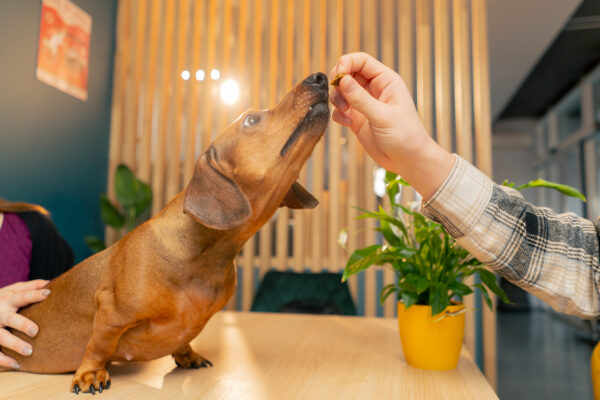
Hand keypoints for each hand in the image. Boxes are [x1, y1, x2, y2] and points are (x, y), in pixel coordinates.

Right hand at [0, 280, 49, 367]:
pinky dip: (4, 360)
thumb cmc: (3, 300)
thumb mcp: (12, 290)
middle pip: (10, 318)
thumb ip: (30, 287)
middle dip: (22, 324)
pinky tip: (17, 364)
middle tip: (35, 331)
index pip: (22, 296)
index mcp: (7, 299)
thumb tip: (51, 283)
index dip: (34, 294)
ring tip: (29, 351)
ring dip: (14, 344)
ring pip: (1, 337)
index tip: (48, 293)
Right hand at [329, 52, 453, 199]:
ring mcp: (364, 104)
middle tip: (339, 95)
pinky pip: (340, 109)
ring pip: (341, 91)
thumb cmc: (405, 136)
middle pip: (348, 74)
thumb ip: (361, 99)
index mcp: (386, 81)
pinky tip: (347, 124)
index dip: (347, 63)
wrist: (408, 160)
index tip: (338, 76)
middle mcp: (374, 89)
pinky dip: (338, 114)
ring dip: (337, 99)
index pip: (362, 61)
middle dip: (339, 82)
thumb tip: (342, 80)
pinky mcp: (357, 119)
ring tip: (345, 112)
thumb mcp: (383, 116)